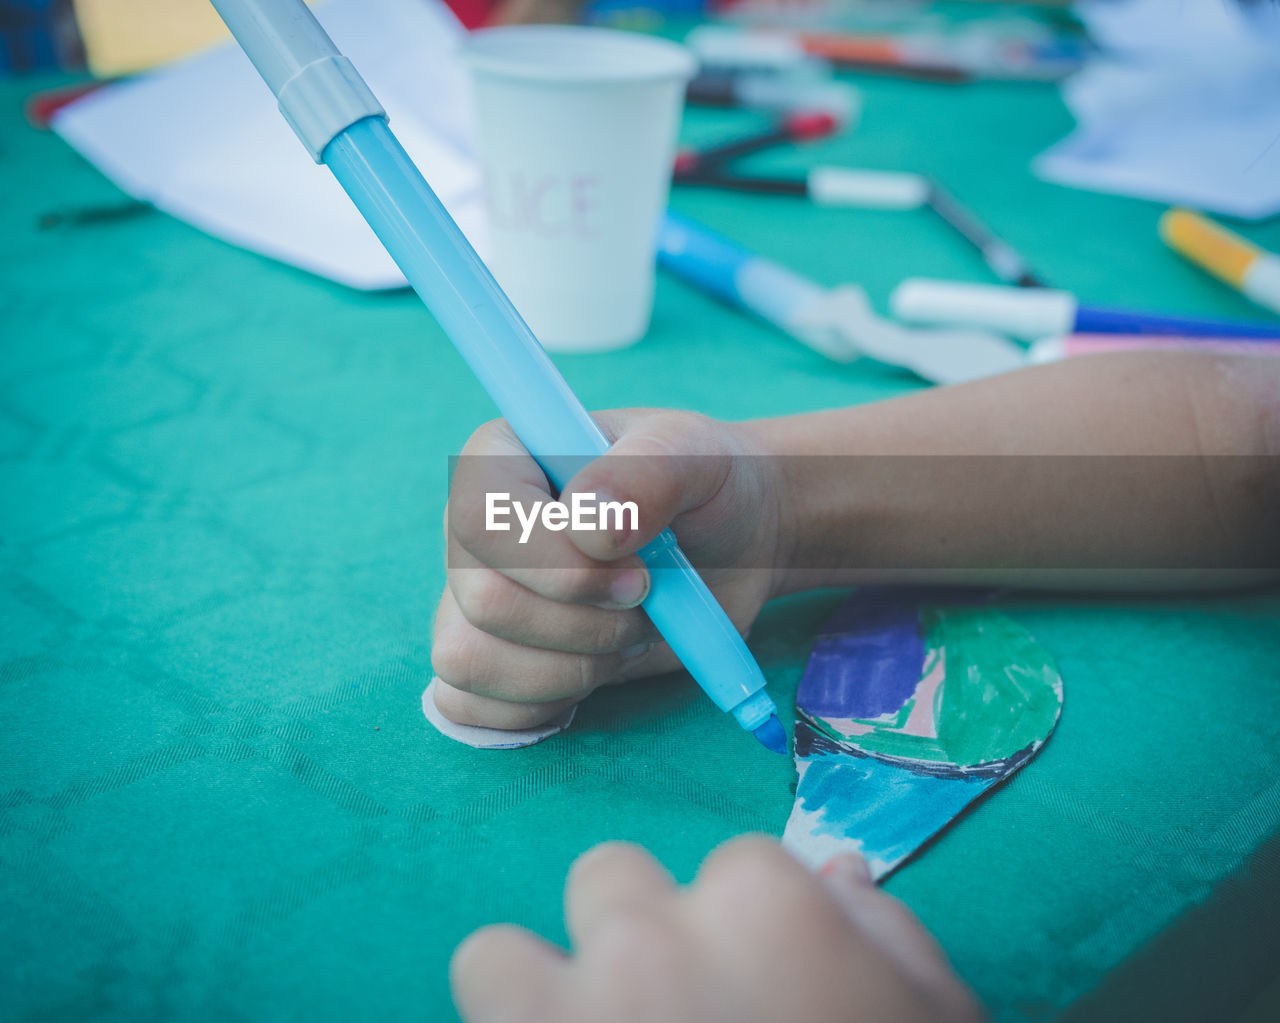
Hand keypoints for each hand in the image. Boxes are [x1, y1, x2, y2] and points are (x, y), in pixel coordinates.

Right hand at [431, 410, 786, 730]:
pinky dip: (545, 703)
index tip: (639, 573)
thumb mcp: (692, 454)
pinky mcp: (493, 659)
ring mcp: (475, 596)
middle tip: (647, 599)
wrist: (730, 547)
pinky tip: (599, 666)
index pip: (481, 519)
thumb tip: (589, 524)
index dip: (558, 564)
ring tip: (630, 630)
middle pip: (484, 601)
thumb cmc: (703, 485)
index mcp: (501, 458)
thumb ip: (645, 474)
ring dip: (574, 665)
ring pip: (471, 660)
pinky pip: (472, 706)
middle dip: (585, 622)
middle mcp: (475, 529)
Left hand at [451, 836, 982, 1022]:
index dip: (756, 929)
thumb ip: (885, 931)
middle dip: (639, 933)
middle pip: (613, 878)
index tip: (766, 984)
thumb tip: (831, 871)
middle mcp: (652, 933)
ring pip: (509, 948)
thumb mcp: (934, 1017)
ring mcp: (572, 1005)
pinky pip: (477, 1000)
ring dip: (544, 991)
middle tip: (674, 1016)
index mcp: (764, 906)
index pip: (741, 864)